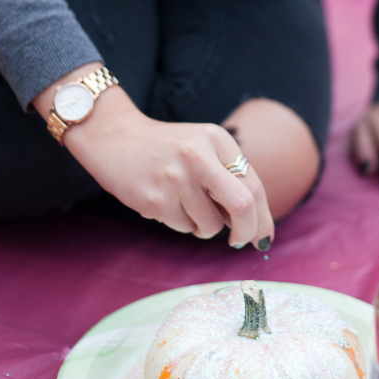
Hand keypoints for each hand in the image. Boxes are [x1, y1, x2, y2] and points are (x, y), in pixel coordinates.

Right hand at [34, 66, 273, 246]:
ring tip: (185, 204)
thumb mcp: (202, 146)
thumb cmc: (166, 148)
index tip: (263, 234)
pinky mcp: (155, 200)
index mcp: (216, 139)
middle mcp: (198, 156)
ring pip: (210, 225)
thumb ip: (229, 176)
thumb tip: (256, 223)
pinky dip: (182, 223)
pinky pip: (184, 228)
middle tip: (239, 241)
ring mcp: (175, 179)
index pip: (252, 185)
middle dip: (247, 231)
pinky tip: (165, 201)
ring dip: (204, 227)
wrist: (114, 138)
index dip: (263, 216)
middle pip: (242, 206)